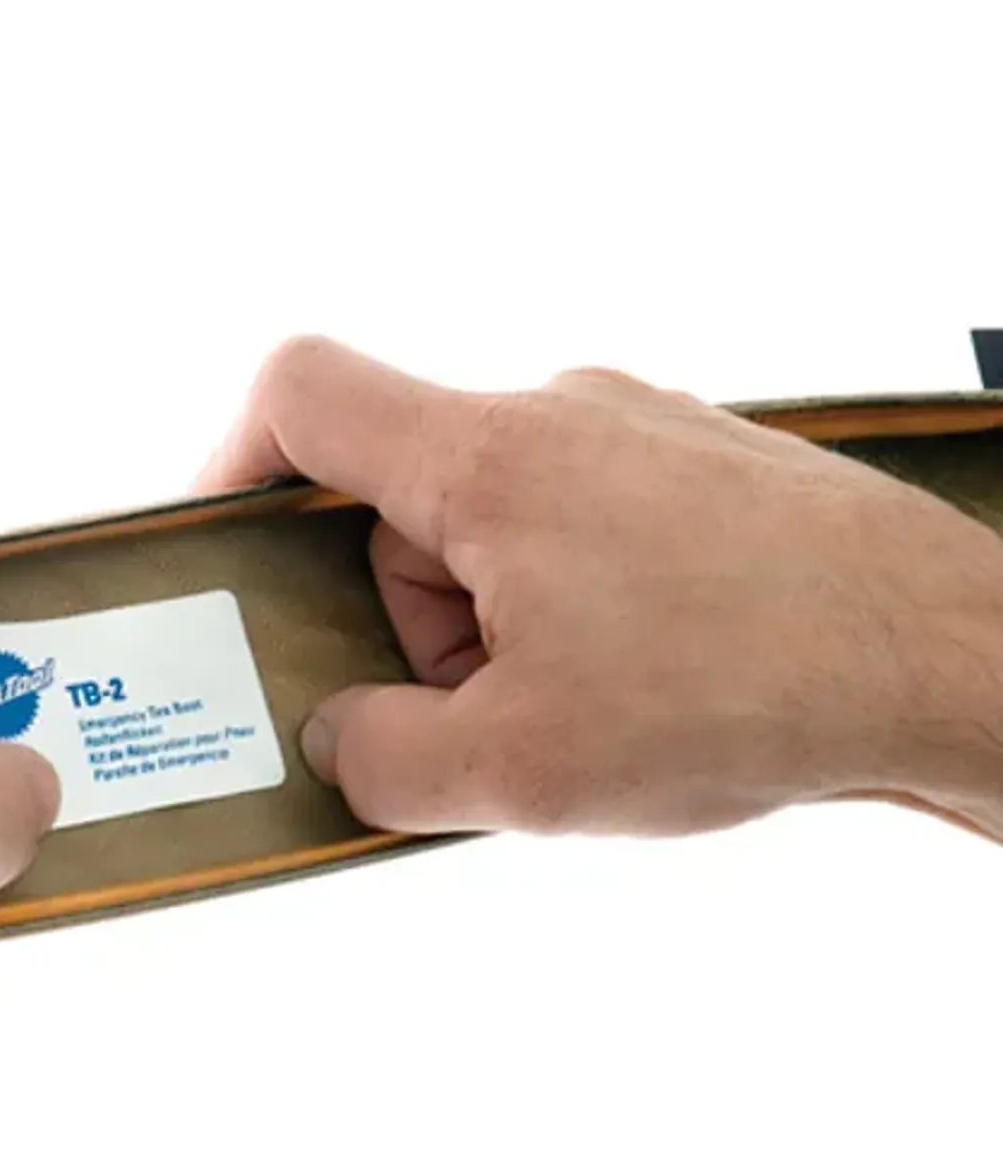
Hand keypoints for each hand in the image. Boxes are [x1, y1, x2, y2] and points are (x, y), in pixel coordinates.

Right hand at [200, 337, 1002, 838]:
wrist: (948, 660)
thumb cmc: (744, 692)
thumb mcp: (517, 773)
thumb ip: (379, 761)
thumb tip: (335, 741)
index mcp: (485, 463)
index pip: (305, 393)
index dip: (234, 462)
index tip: (235, 548)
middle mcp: (558, 415)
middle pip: (402, 498)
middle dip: (405, 617)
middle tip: (471, 713)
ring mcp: (638, 431)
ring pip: (495, 523)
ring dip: (495, 624)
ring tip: (580, 712)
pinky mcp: (699, 466)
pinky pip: (579, 526)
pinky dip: (570, 607)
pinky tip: (638, 686)